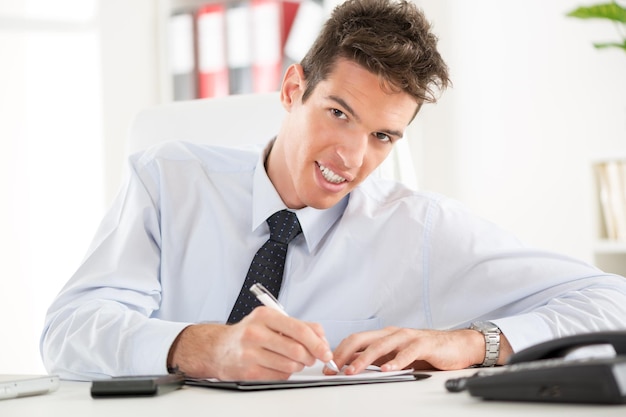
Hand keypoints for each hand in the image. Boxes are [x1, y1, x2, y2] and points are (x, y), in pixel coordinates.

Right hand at [167, 306, 333, 379]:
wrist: (218, 348)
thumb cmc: (249, 334)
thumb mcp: (271, 321)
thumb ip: (298, 325)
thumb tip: (322, 338)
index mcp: (265, 315)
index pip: (299, 329)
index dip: (317, 342)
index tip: (325, 350)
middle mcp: (256, 332)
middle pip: (297, 349)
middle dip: (310, 357)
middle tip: (312, 357)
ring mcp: (250, 352)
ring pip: (290, 365)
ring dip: (298, 365)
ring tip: (293, 360)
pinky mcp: (249, 371)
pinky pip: (280, 375)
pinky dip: (286, 373)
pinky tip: (279, 365)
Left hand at [327, 327, 511, 374]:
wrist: (457, 346)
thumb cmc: (426, 352)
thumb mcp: (396, 356)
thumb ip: (377, 359)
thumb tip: (351, 366)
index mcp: (384, 335)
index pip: (355, 340)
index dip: (339, 352)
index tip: (328, 367)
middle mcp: (393, 333)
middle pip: (362, 339)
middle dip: (345, 354)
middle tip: (334, 369)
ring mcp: (408, 336)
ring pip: (381, 345)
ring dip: (365, 359)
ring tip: (353, 370)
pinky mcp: (424, 344)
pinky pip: (407, 352)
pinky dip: (396, 361)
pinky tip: (387, 370)